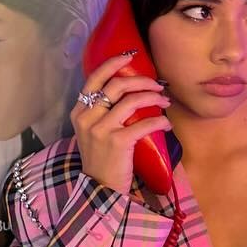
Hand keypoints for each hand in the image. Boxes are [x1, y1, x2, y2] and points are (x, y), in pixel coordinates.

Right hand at [71, 53, 170, 194]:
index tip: (130, 55)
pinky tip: (166, 125)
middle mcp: (87, 118)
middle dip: (142, 80)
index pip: (94, 78)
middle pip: (117, 85)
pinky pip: (144, 123)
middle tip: (158, 85)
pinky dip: (159, 122)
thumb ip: (102, 112)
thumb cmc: (101, 160)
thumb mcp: (92, 132)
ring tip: (165, 102)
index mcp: (79, 112)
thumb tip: (129, 91)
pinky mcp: (118, 142)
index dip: (113, 63)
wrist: (100, 190)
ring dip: (153, 98)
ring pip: (132, 101)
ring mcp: (101, 130)